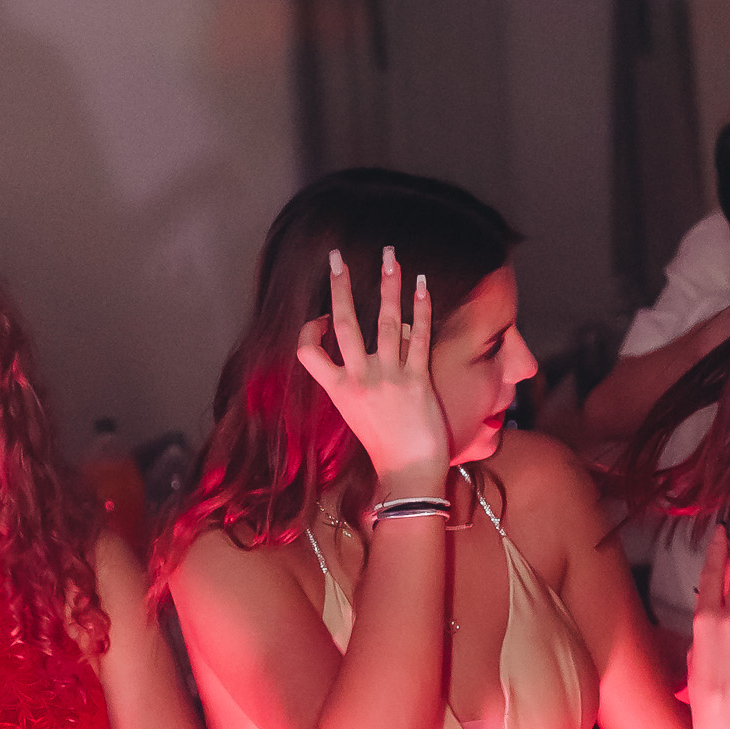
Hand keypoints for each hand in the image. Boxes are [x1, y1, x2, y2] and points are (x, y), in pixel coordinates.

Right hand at [294, 245, 450, 483]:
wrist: (409, 473)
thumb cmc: (385, 446)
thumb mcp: (357, 413)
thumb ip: (362, 376)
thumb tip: (385, 336)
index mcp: (337, 391)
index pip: (307, 352)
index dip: (309, 330)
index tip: (320, 318)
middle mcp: (359, 380)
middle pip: (344, 322)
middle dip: (339, 285)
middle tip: (336, 256)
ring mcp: (388, 378)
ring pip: (384, 321)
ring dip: (387, 284)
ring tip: (389, 255)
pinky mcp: (417, 381)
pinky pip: (418, 336)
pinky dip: (421, 308)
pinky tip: (421, 285)